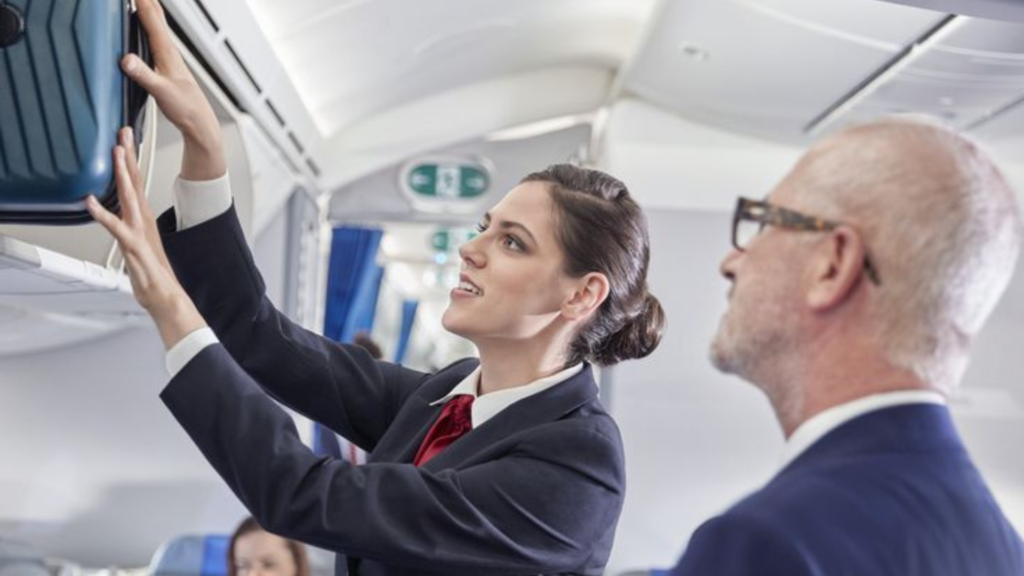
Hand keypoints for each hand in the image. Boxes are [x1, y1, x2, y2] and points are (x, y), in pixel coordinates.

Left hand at [87, 127, 207, 349]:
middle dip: (129, 156)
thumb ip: (130, 230)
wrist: (166, 297)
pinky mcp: (133, 247)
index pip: (137, 183)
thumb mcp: (139, 247)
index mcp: (144, 219)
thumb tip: (122, 219)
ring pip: (129, 197)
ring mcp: (139, 232)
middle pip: (135, 182)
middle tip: (124, 133)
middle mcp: (143, 221)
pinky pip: (116, 227)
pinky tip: (91, 203)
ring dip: (122, 174)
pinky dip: (102, 214)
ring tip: (116, 153)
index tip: (126, 140)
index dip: (131, 160)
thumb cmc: (153, 276)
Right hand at [125, 0, 225, 180]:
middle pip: (157, 17)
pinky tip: (147, 28)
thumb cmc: (185, 108)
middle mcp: (169, 51)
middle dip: (146, 0)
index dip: (141, 1)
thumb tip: (126, 59)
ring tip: (141, 0)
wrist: (199, 121)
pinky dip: (150, 26)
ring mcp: (169, 57)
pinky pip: (156, 38)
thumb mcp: (161, 91)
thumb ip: (143, 75)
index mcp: (167, 52)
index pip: (152, 19)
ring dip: (148, 9)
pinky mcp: (167, 65)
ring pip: (158, 25)